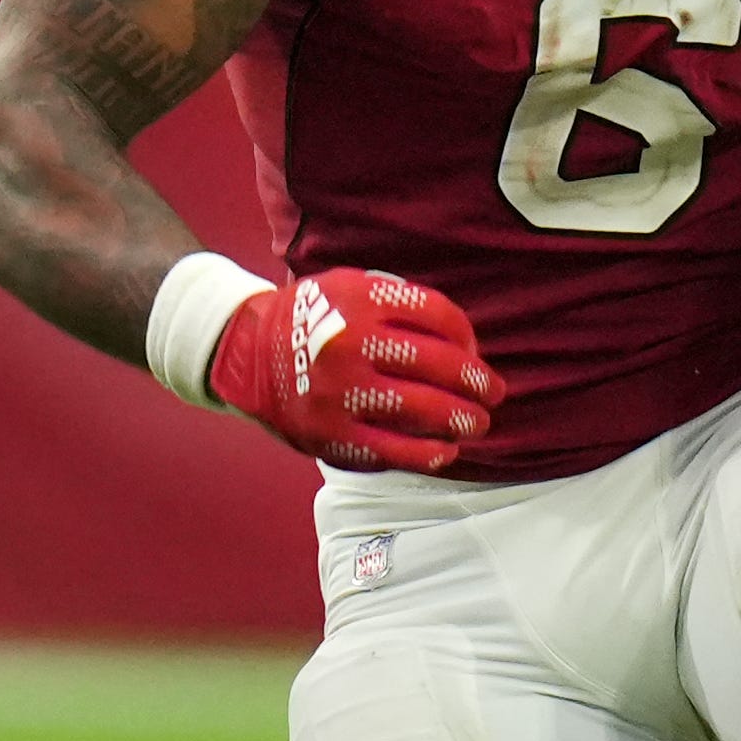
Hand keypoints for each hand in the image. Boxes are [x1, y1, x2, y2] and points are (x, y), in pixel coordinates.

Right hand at [210, 270, 502, 472]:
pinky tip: (446, 451)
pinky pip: (391, 450)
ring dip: (461, 419)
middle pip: (439, 365)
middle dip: (477, 383)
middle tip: (496, 393)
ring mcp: (340, 393)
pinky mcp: (330, 434)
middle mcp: (351, 345)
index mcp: (361, 300)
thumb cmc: (314, 318)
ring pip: (422, 410)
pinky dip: (427, 454)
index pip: (440, 317)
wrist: (244, 352)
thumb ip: (403, 304)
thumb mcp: (352, 286)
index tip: (475, 351)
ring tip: (478, 422)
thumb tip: (466, 344)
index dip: (468, 337)